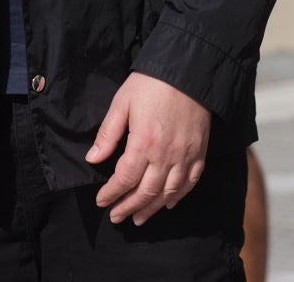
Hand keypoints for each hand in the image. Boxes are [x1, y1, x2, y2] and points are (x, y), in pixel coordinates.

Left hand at [87, 72, 210, 225]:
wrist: (189, 73)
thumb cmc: (151, 84)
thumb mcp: (122, 103)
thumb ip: (108, 134)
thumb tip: (93, 159)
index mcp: (143, 143)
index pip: (124, 179)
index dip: (111, 194)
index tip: (101, 202)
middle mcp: (166, 156)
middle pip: (146, 192)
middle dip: (128, 207)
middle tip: (116, 218)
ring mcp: (185, 156)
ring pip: (168, 193)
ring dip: (152, 209)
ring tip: (138, 219)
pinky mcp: (200, 153)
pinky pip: (190, 183)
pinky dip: (178, 197)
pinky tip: (168, 204)